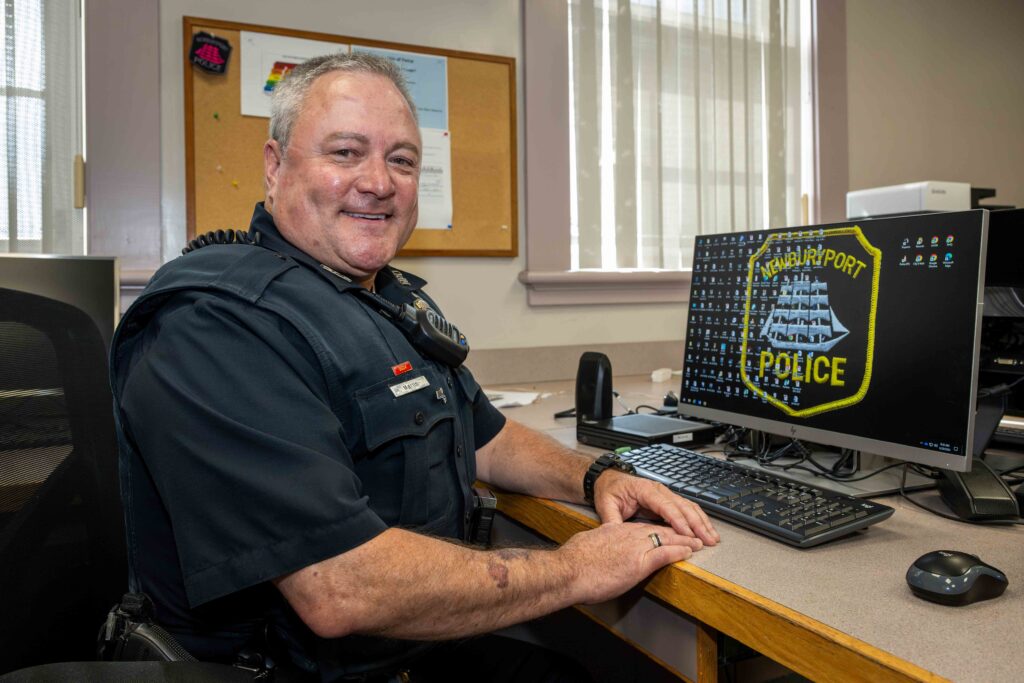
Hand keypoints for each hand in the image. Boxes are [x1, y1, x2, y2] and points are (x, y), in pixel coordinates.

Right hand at [559, 521, 697, 604]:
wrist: (568, 570)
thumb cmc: (573, 562)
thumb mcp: (588, 544)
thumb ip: (599, 543)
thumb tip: (599, 550)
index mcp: (616, 530)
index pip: (643, 527)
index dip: (659, 530)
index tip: (668, 532)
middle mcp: (628, 534)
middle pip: (658, 529)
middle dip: (677, 532)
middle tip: (691, 534)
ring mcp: (635, 547)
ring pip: (666, 538)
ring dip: (684, 540)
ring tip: (697, 542)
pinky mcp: (639, 562)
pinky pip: (665, 553)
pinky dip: (679, 551)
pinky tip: (688, 552)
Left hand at [594, 470, 718, 546]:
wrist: (608, 479)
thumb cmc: (609, 490)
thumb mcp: (605, 504)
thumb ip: (611, 519)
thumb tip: (616, 535)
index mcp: (644, 489)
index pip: (665, 506)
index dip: (678, 520)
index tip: (687, 534)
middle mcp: (658, 490)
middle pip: (682, 506)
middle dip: (696, 524)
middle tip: (707, 540)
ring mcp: (665, 494)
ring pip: (688, 507)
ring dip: (702, 522)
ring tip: (713, 537)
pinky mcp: (667, 500)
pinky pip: (686, 508)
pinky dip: (698, 519)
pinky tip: (706, 529)